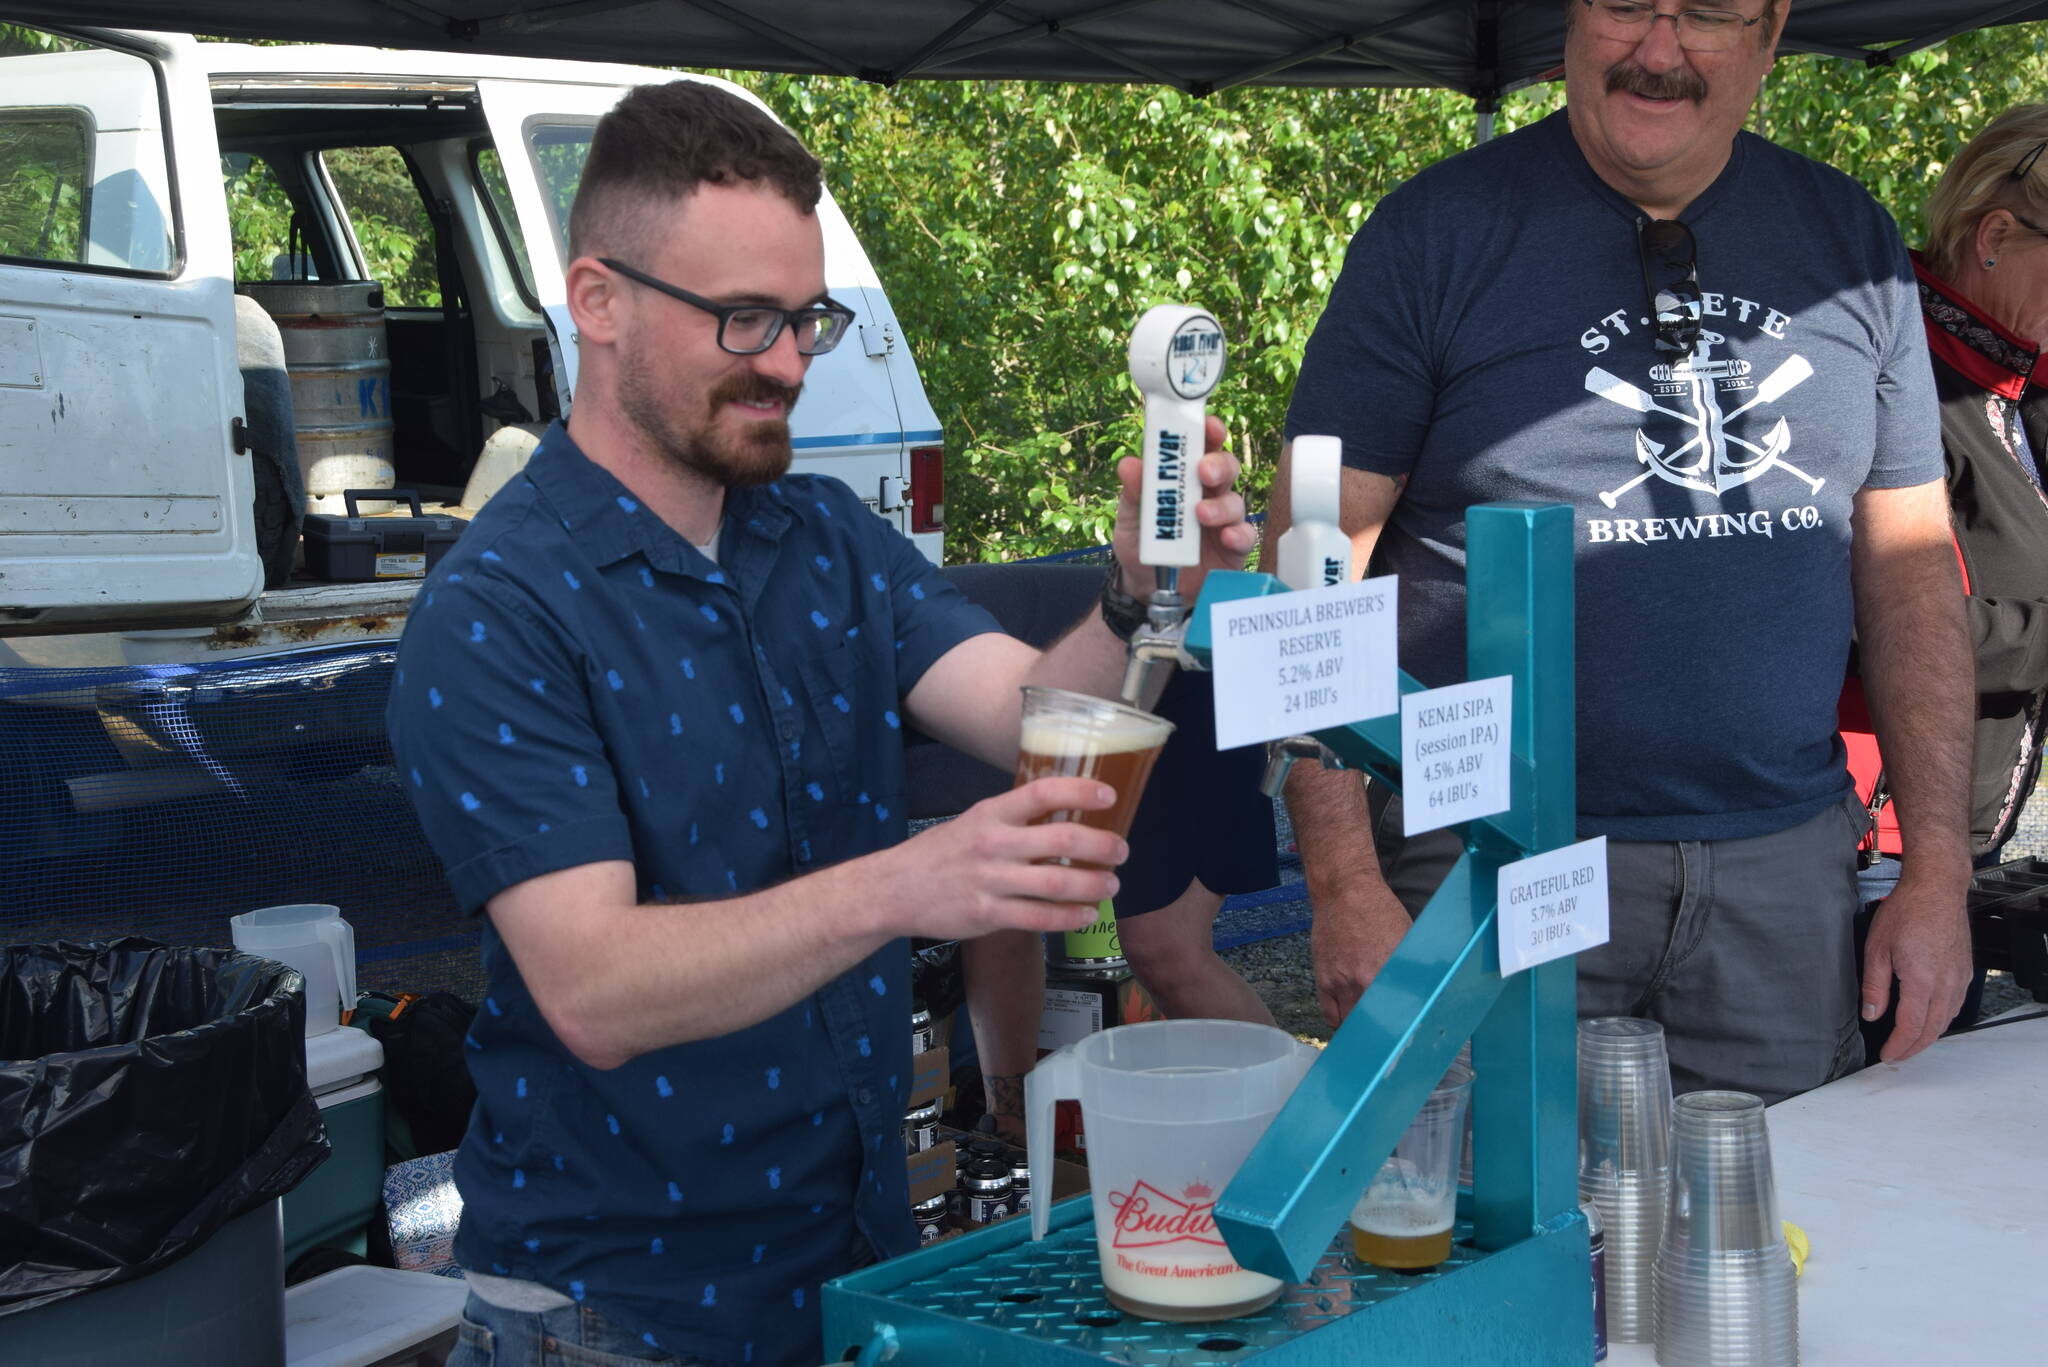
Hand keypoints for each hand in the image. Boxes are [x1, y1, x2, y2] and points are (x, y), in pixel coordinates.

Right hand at [879, 777, 1126, 940]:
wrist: (893, 889)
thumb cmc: (940, 853)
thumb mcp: (974, 822)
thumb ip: (1014, 820)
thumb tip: (1064, 816)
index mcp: (991, 814)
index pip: (1042, 792)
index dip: (1080, 792)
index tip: (1109, 797)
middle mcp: (993, 843)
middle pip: (1061, 841)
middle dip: (1101, 846)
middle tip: (1121, 850)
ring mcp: (990, 881)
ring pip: (1056, 884)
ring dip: (1093, 884)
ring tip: (1111, 884)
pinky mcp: (987, 914)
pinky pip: (1039, 917)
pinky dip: (1070, 917)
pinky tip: (1086, 914)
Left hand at [1111, 414, 1255, 601]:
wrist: (1145, 585)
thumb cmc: (1142, 541)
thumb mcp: (1130, 515)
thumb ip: (1134, 491)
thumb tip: (1129, 464)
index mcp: (1185, 476)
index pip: (1202, 446)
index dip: (1208, 431)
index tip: (1207, 425)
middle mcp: (1209, 493)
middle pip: (1226, 468)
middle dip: (1218, 464)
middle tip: (1203, 471)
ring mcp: (1223, 520)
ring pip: (1236, 501)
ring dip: (1221, 505)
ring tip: (1201, 514)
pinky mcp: (1233, 547)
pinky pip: (1246, 536)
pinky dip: (1238, 534)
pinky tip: (1226, 537)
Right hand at [1310, 876, 1413, 1028]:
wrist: (1345, 893)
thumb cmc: (1379, 911)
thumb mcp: (1406, 938)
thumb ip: (1413, 968)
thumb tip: (1429, 990)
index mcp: (1389, 972)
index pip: (1399, 1015)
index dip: (1404, 1028)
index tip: (1409, 1034)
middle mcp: (1364, 981)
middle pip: (1374, 1024)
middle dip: (1383, 1032)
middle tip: (1391, 1037)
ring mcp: (1341, 983)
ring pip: (1350, 1024)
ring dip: (1361, 1029)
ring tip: (1370, 1032)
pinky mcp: (1324, 980)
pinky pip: (1330, 1014)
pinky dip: (1340, 1021)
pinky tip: (1350, 1021)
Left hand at [1861, 871, 1972, 1061]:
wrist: (1936, 890)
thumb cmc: (1906, 912)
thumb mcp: (1876, 949)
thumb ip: (1874, 986)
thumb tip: (1872, 1014)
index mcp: (1921, 981)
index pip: (1910, 1027)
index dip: (1898, 1047)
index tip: (1886, 1056)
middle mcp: (1945, 984)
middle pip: (1932, 1030)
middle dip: (1913, 1048)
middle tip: (1896, 1056)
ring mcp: (1959, 979)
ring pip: (1946, 1020)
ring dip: (1928, 1036)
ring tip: (1909, 1043)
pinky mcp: (1965, 972)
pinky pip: (1954, 1006)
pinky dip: (1941, 1020)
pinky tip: (1928, 1019)